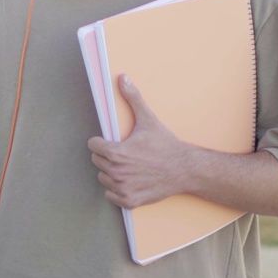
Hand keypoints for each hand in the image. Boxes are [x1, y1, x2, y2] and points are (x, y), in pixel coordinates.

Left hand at [88, 75, 198, 209]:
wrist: (184, 169)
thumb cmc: (165, 144)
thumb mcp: (148, 119)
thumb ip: (132, 98)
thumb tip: (122, 77)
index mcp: (116, 152)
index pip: (93, 146)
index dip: (102, 142)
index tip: (115, 142)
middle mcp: (116, 172)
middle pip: (97, 161)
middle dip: (107, 156)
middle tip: (125, 153)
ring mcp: (122, 188)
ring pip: (103, 178)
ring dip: (111, 173)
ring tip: (129, 166)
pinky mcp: (129, 201)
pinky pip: (111, 196)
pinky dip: (117, 190)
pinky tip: (130, 180)